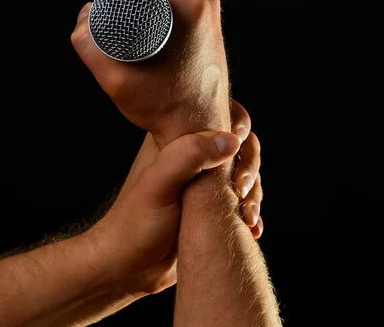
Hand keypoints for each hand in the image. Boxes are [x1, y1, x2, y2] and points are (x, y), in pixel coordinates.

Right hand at [72, 0, 230, 148]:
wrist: (199, 130)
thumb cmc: (166, 111)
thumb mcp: (119, 83)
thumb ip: (91, 49)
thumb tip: (84, 15)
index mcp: (192, 6)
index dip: (111, 3)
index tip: (111, 35)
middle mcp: (205, 1)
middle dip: (127, 14)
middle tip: (128, 51)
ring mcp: (209, 11)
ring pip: (157, 0)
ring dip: (141, 19)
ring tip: (142, 54)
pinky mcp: (207, 21)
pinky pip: (170, 10)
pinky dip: (156, 23)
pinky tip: (153, 48)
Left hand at [86, 129, 240, 294]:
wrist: (130, 268)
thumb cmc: (136, 224)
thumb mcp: (158, 185)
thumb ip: (188, 156)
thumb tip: (230, 140)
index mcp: (175, 140)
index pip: (217, 115)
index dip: (237, 127)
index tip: (239, 148)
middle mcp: (191, 158)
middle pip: (239, 146)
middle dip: (249, 167)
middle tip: (241, 191)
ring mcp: (202, 184)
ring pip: (244, 175)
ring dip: (254, 194)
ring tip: (246, 216)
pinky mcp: (211, 208)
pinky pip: (242, 202)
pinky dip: (251, 213)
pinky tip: (251, 228)